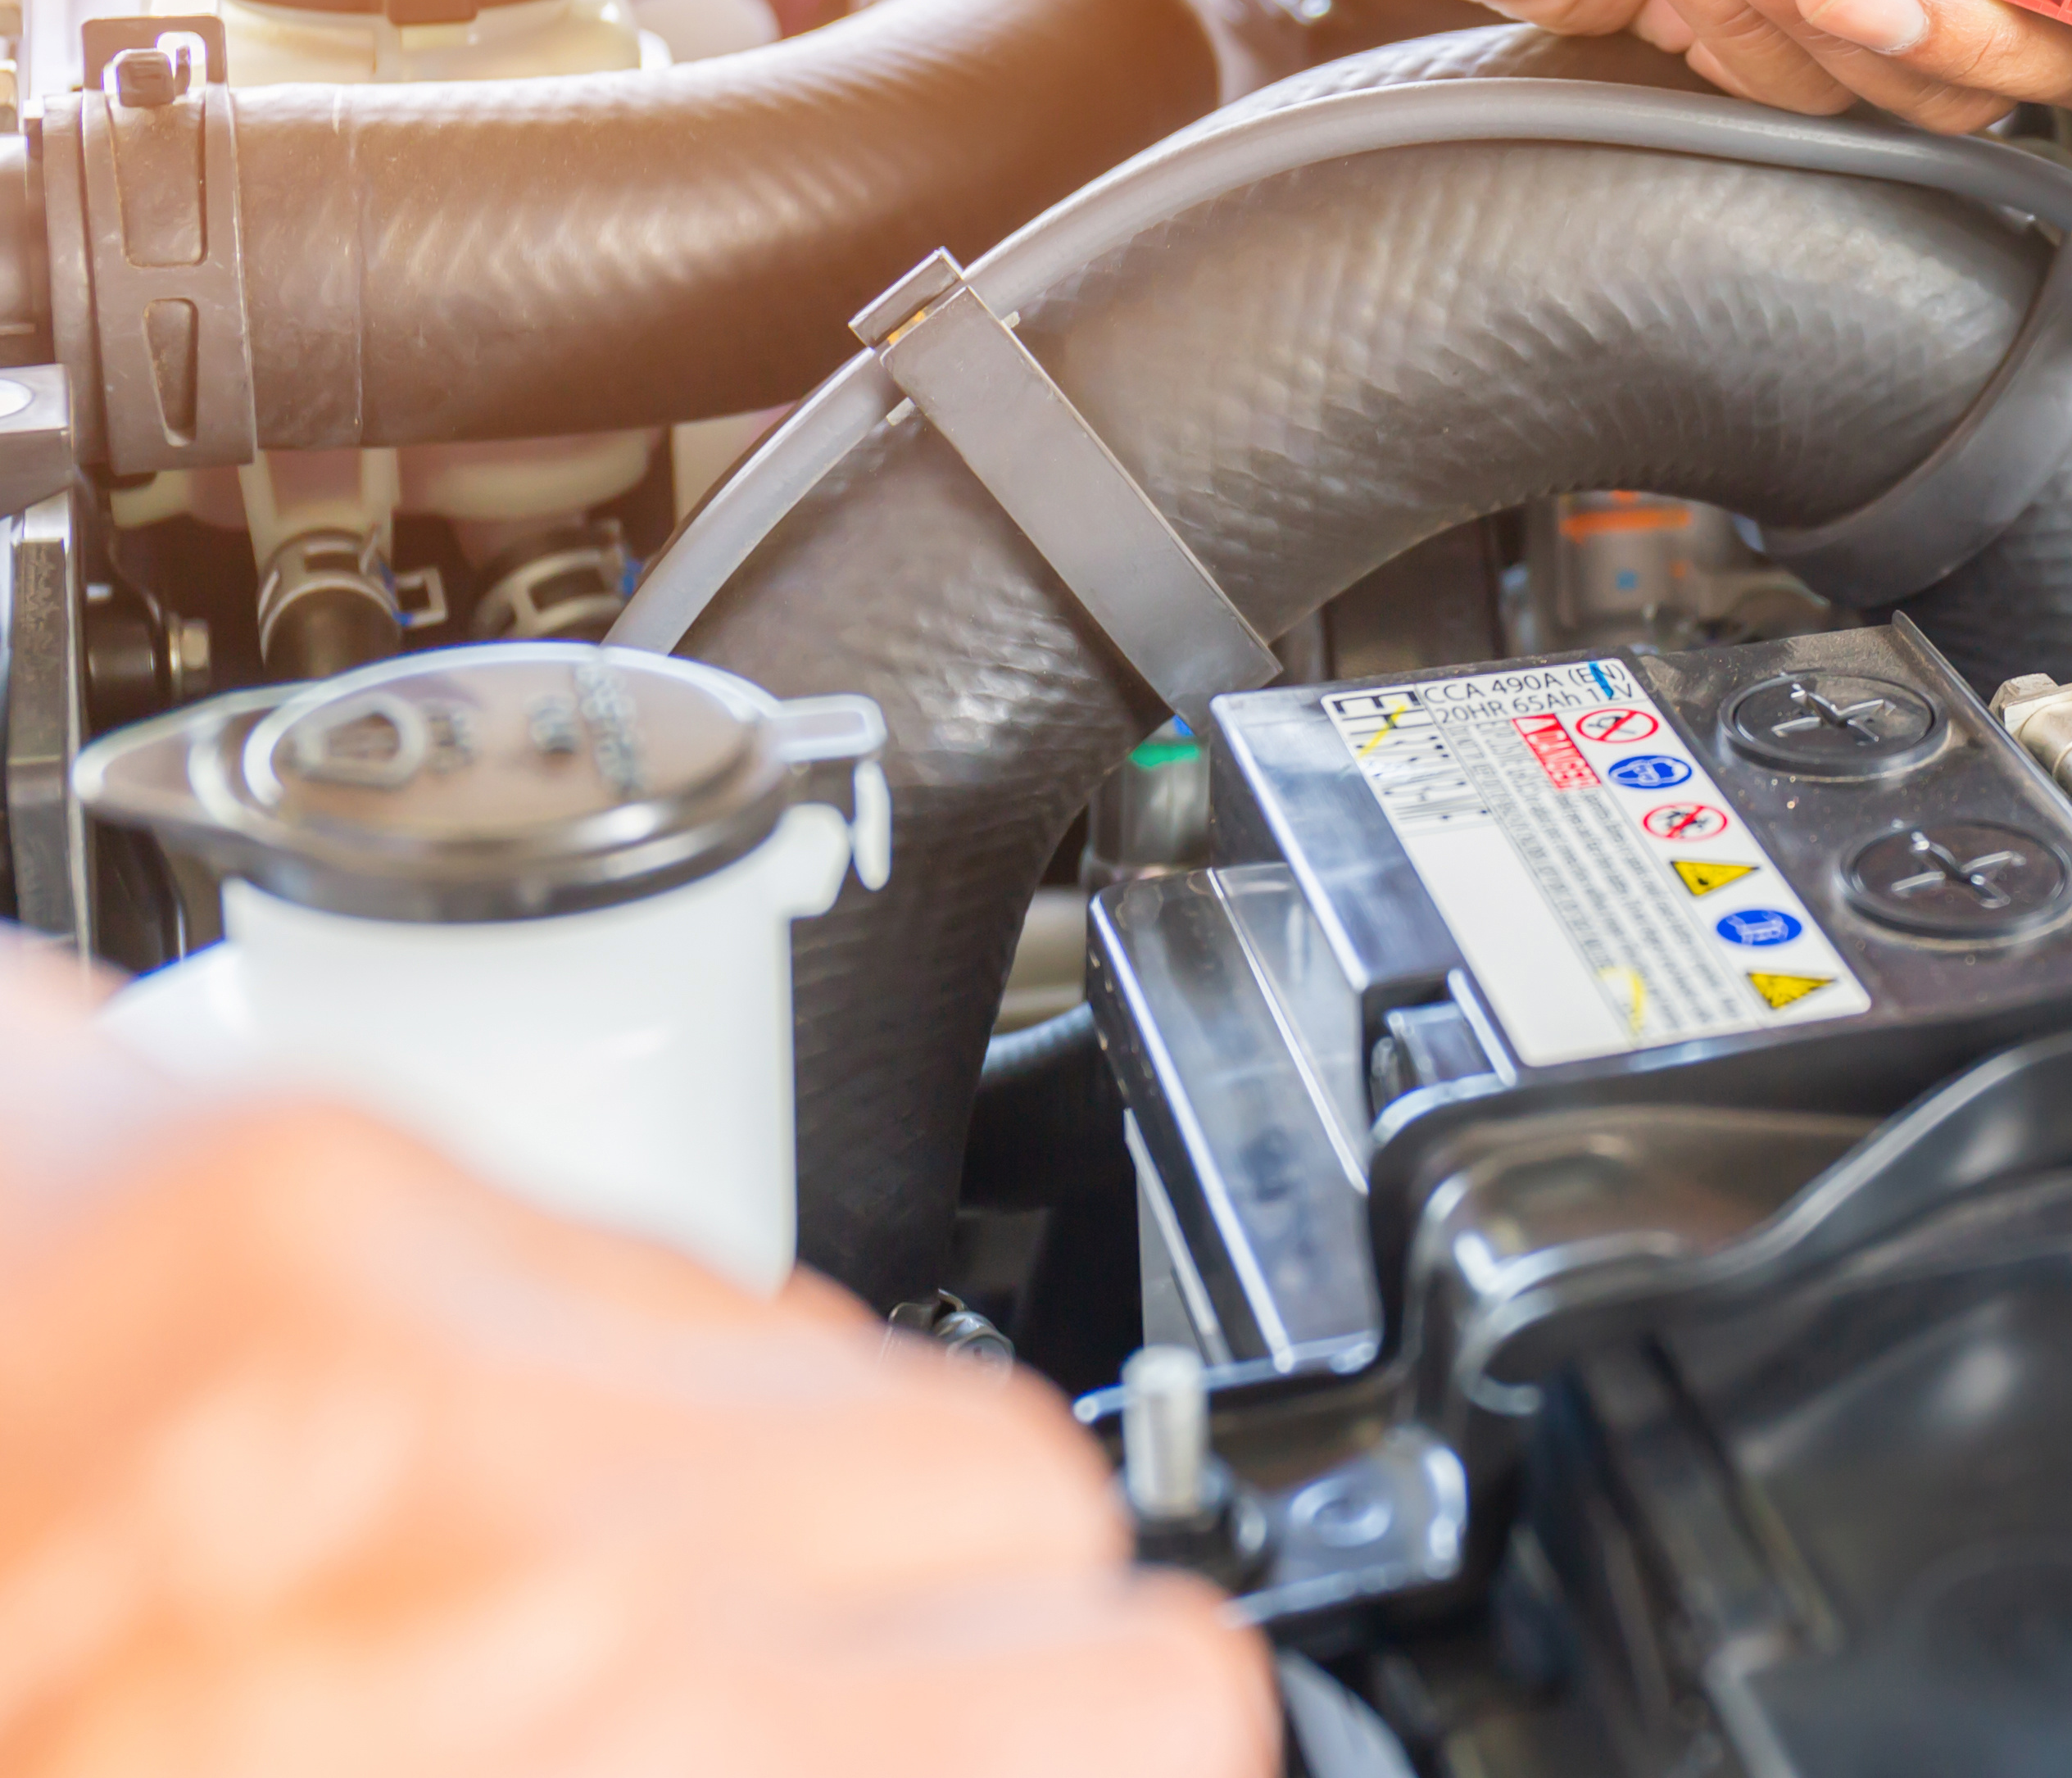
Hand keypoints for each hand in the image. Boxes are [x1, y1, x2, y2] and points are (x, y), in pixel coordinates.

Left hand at [0, 948, 1270, 1777]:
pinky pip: (664, 1287)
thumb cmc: (5, 1702)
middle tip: (859, 1731)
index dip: (1121, 1755)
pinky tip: (481, 1504)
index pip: (1114, 1707)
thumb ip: (641, 1747)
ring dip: (825, 1514)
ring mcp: (420, 1341)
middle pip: (1031, 1528)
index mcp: (554, 1737)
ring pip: (866, 1375)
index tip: (1077, 1770)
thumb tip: (835, 1727)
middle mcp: (515, 1543)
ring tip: (647, 1628)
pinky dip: (649, 1398)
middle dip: (995, 1653)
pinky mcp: (326, 1191)